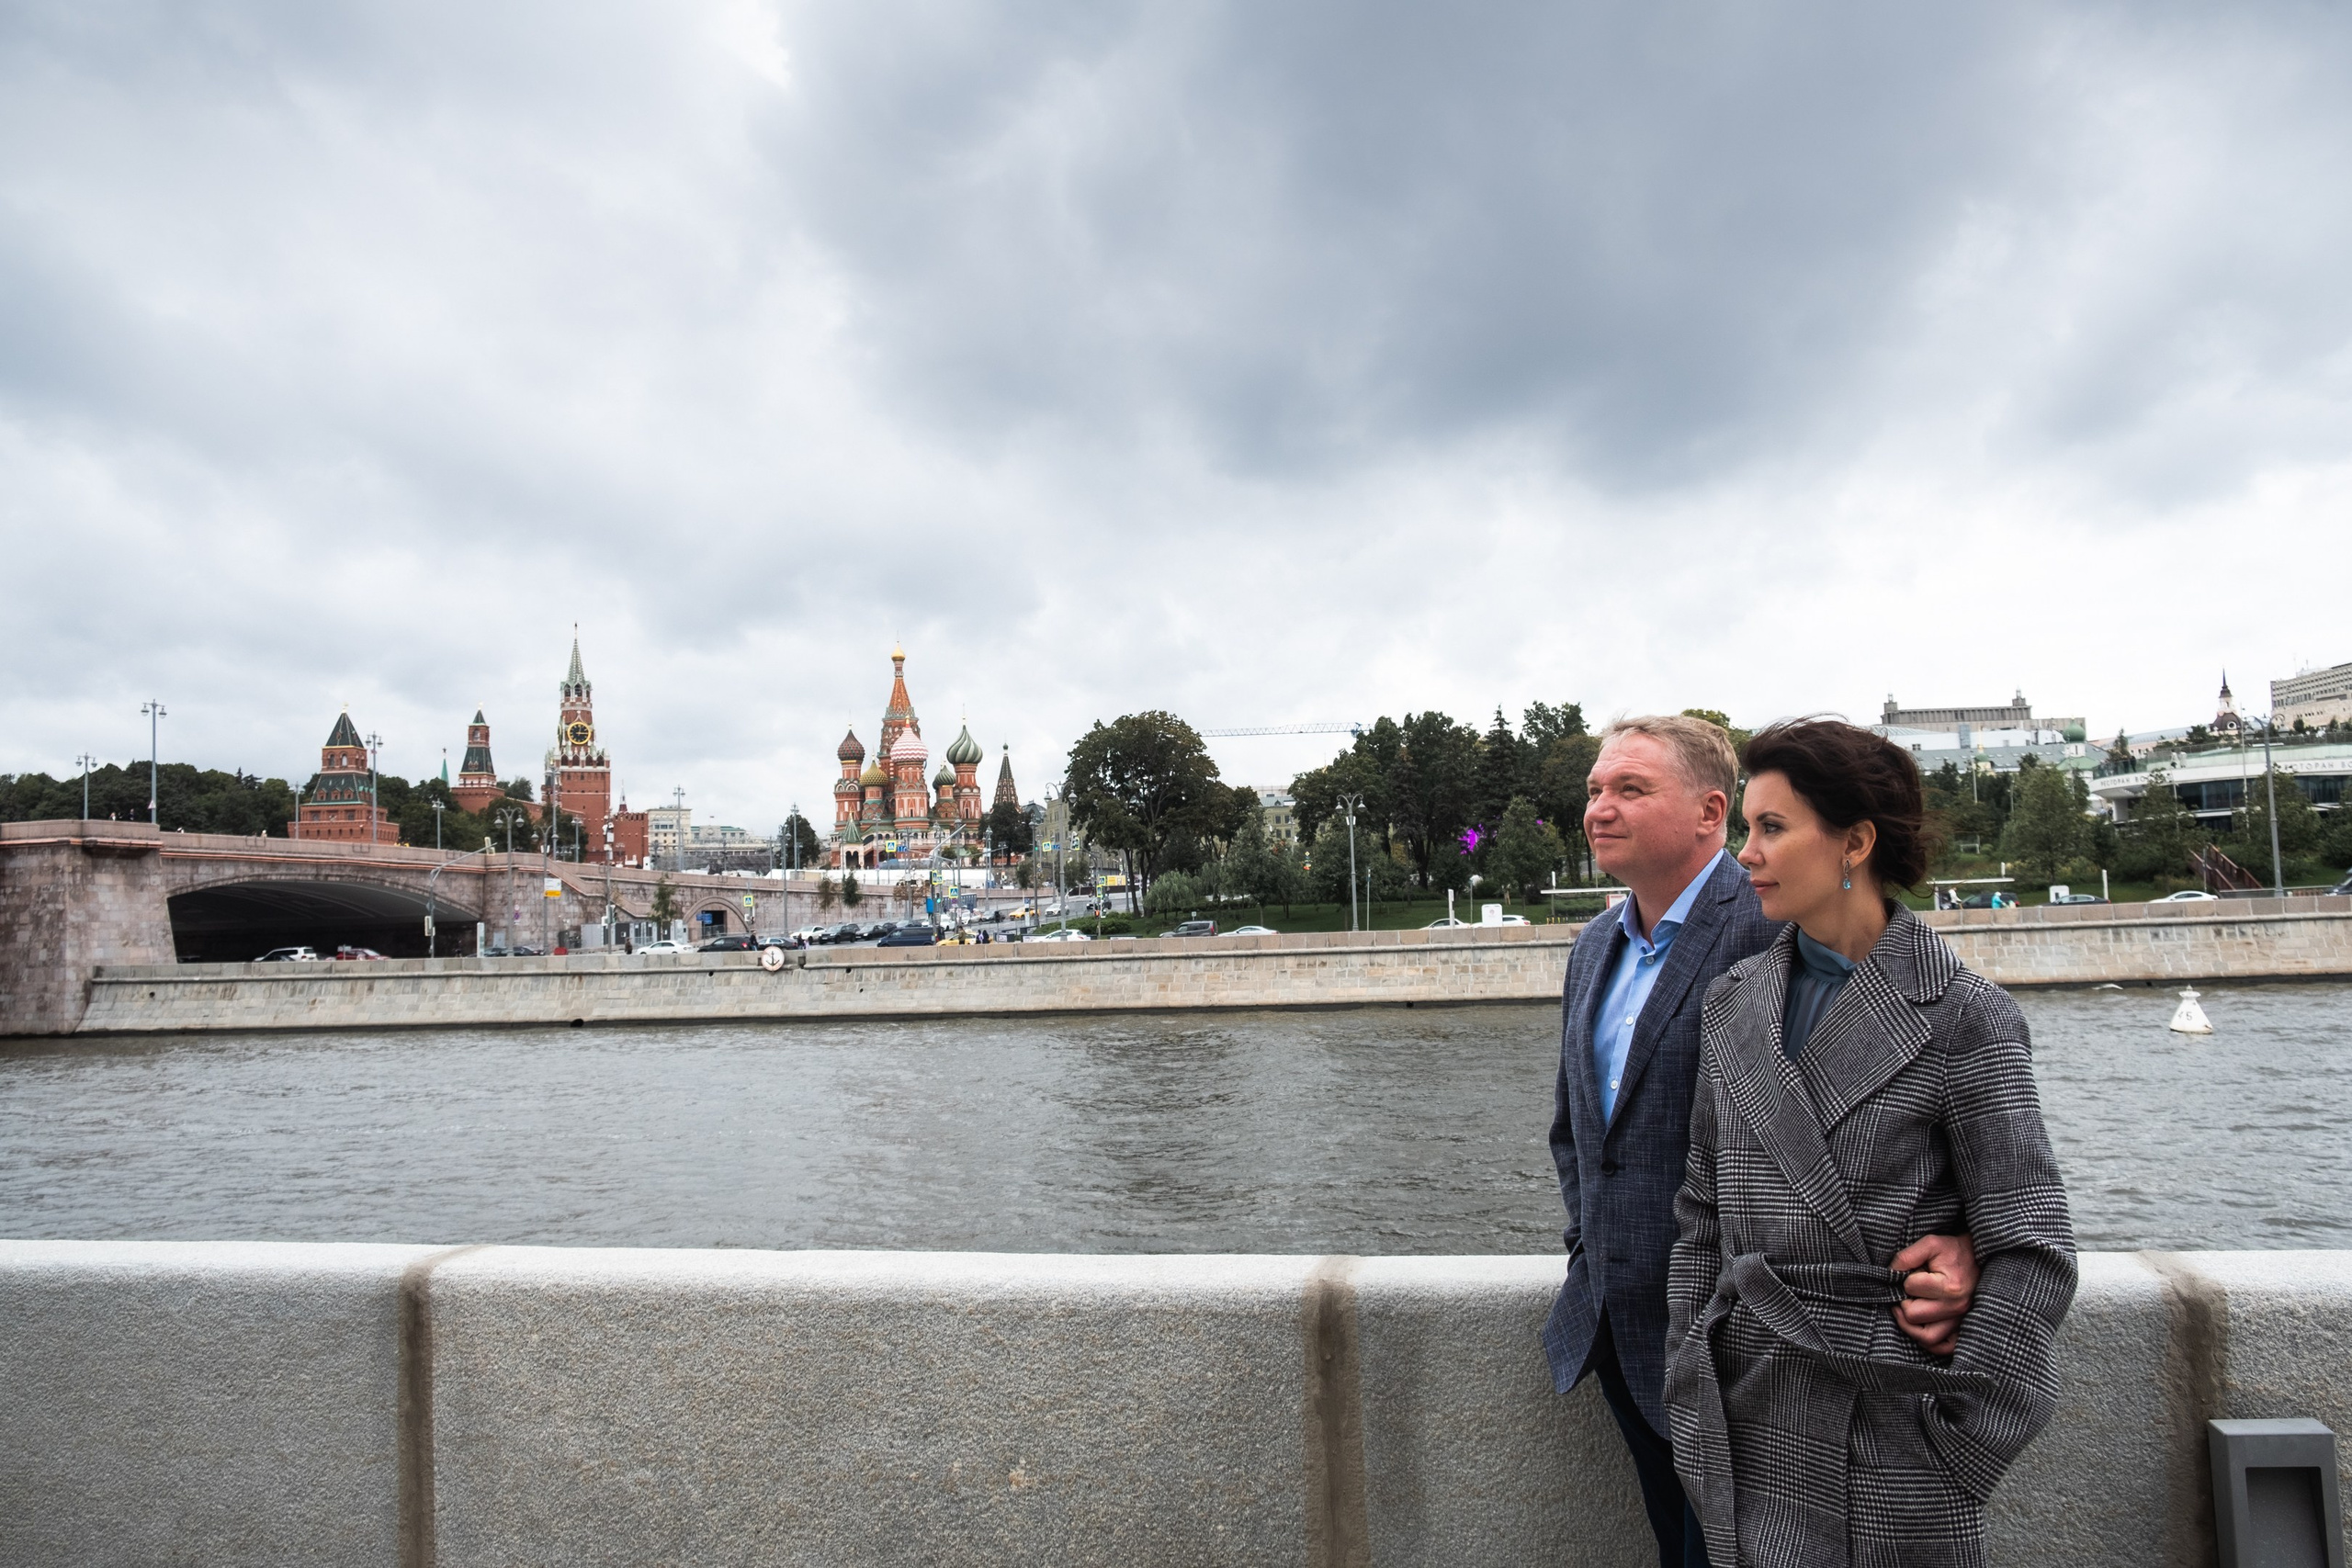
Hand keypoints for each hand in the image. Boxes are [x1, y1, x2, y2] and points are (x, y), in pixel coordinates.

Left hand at [1891, 1232, 1976, 1355]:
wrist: (1977, 1258)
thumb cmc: (1953, 1251)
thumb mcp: (1930, 1243)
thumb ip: (1906, 1256)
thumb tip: (1889, 1273)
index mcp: (1949, 1287)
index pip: (1910, 1289)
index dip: (1905, 1279)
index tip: (1914, 1272)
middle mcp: (1956, 1307)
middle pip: (1913, 1315)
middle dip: (1904, 1301)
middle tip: (1908, 1291)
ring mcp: (1960, 1320)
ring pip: (1926, 1337)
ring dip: (1910, 1324)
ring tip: (1907, 1308)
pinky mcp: (1962, 1327)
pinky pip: (1943, 1347)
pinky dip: (1928, 1342)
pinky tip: (1919, 1326)